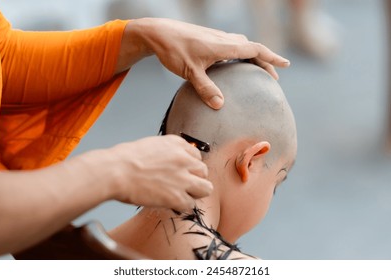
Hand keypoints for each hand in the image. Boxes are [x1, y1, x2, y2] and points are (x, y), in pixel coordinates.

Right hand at [108, 135, 212, 210]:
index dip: (189, 166)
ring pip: (205, 188)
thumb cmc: (125, 159)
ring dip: (194, 193)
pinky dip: (181, 206)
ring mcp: (183, 178)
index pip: (196, 156)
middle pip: (203, 172)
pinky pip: (190, 205)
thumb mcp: (152, 145)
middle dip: (194, 179)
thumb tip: (171, 163)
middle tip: (181, 185)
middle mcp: (184, 159)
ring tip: (180, 195)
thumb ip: (167, 153)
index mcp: (177, 144)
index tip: (181, 172)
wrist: (116, 171)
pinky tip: (169, 203)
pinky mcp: (177, 196)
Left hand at [118, 18, 289, 109]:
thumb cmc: (174, 50)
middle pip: (252, 48)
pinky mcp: (208, 39)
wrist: (158, 32)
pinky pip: (232, 45)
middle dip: (265, 61)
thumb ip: (205, 88)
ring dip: (253, 57)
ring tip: (257, 71)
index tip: (285, 65)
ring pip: (242, 45)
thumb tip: (220, 105)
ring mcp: (216, 38)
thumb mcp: (190, 72)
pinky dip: (240, 54)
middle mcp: (223, 39)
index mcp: (223, 46)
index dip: (271, 57)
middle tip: (274, 76)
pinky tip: (233, 64)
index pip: (255, 49)